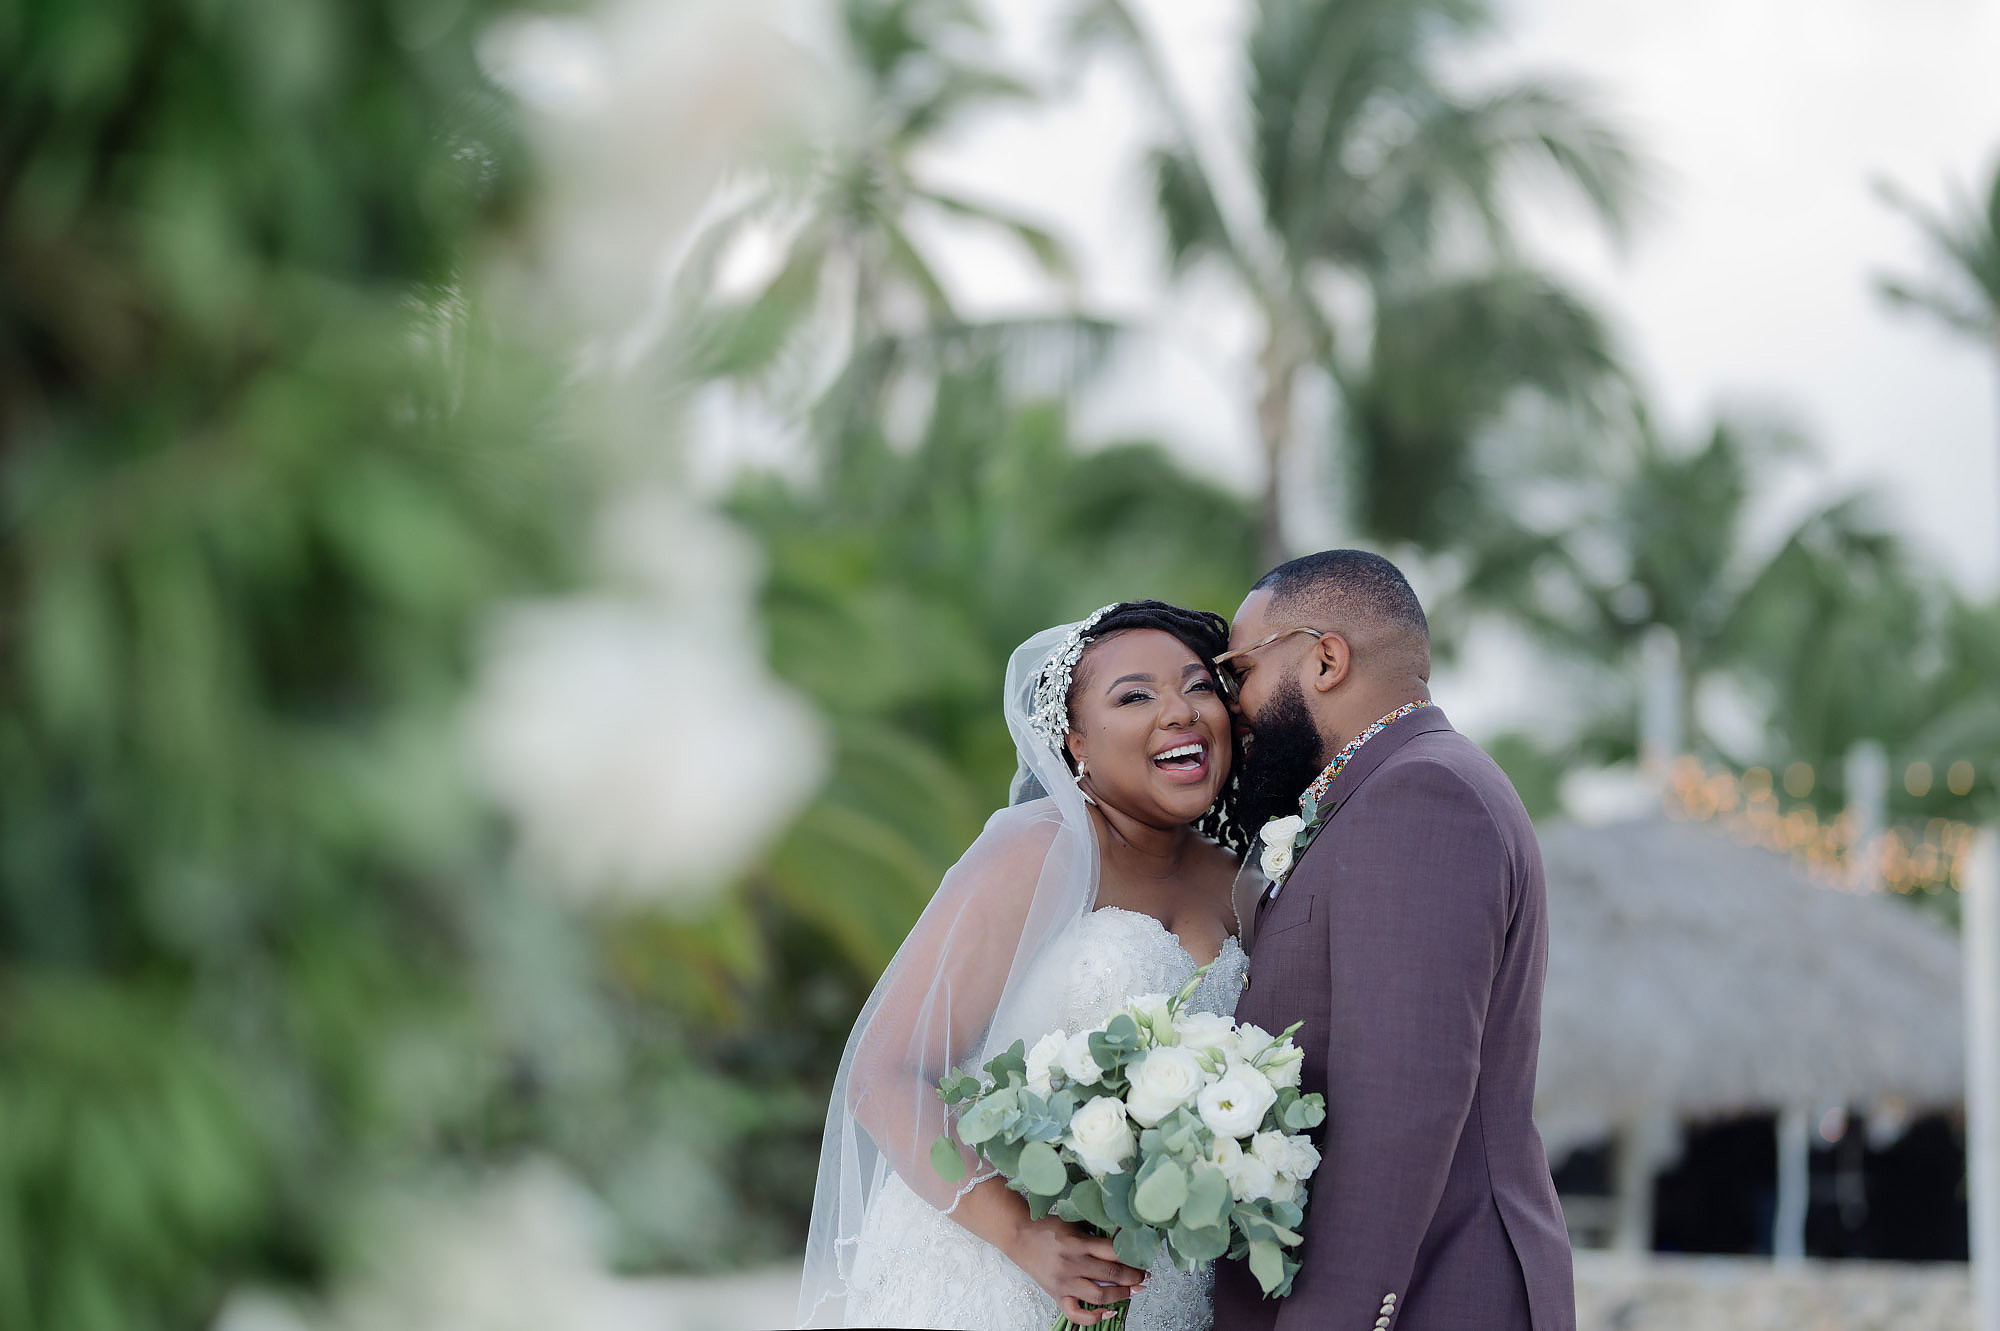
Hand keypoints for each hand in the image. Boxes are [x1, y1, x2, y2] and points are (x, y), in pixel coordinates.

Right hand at [1005, 1215, 1147, 1325]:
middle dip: (1133, 1276)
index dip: (1132, 1256)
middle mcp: (1072, 1263)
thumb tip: (1123, 1236)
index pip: (1113, 1251)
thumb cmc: (1047, 1228)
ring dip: (1121, 1294)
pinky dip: (1094, 1317)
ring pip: (1099, 1294)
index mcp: (1078, 1242)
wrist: (1018, 1236)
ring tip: (1134, 1290)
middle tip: (1144, 1276)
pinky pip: (1076, 1313)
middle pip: (1111, 1273)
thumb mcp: (1073, 1222)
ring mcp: (1064, 1282)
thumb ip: (1095, 1230)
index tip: (1142, 1258)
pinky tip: (1109, 1313)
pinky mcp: (1057, 1295)